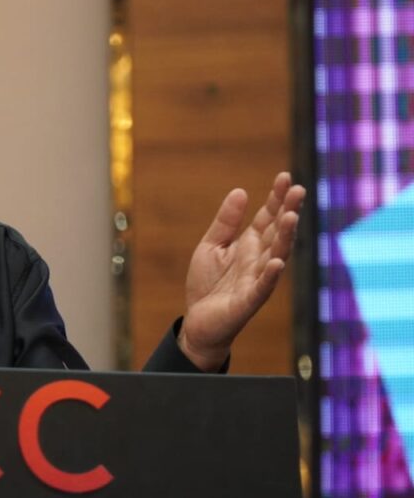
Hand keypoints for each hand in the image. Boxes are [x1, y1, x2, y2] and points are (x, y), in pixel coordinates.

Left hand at [179, 172, 305, 371]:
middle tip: (299, 190)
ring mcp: (257, 279)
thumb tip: (240, 191)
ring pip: (276, 255)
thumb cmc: (208, 283)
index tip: (286, 177)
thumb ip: (226, 222)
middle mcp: (258, 258)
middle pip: (278, 232)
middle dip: (288, 211)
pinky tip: (276, 261)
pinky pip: (262, 287)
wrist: (199, 320)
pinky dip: (270, 275)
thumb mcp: (212, 245)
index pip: (268, 217)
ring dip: (285, 237)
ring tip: (291, 216)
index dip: (277, 198)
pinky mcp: (248, 301)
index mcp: (250, 244)